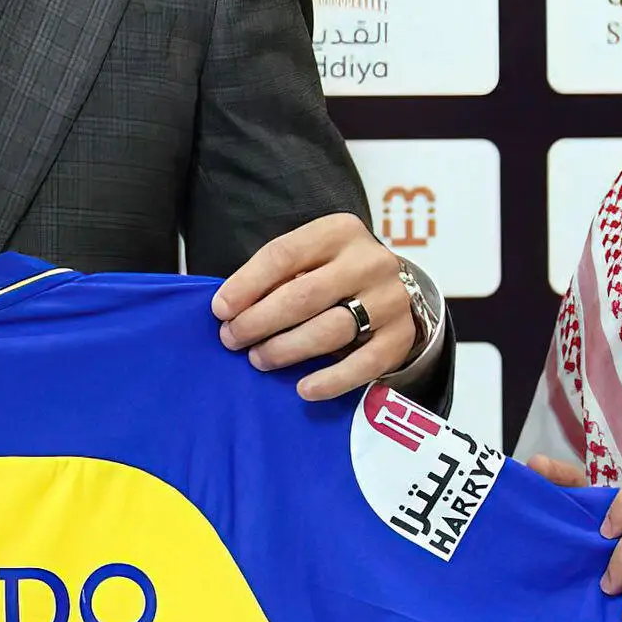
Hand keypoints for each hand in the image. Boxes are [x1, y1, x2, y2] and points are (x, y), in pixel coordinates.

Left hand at [211, 213, 417, 400]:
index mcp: (339, 231)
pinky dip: (331, 380)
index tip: (220, 310)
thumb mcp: (309, 260)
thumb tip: (228, 310)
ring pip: (329, 330)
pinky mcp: (400, 336)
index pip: (283, 255)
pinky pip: (363, 365)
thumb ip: (276, 277)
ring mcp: (390, 299)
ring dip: (286, 349)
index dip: (246, 284)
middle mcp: (369, 261)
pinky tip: (304, 389)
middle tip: (232, 339)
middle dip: (259, 321)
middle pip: (303, 295)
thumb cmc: (335, 275)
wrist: (395, 291)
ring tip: (259, 359)